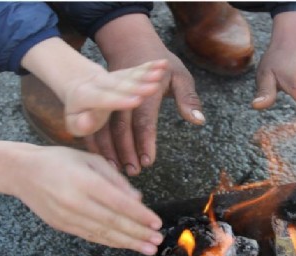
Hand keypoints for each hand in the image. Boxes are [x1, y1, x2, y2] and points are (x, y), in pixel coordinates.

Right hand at [10, 146, 163, 254]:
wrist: (22, 172)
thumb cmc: (59, 160)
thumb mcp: (91, 159)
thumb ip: (116, 179)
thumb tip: (138, 200)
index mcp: (85, 181)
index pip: (119, 203)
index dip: (140, 215)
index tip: (157, 222)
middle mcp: (76, 202)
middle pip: (113, 222)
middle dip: (138, 233)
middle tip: (157, 240)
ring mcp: (67, 217)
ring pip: (103, 233)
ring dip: (128, 243)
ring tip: (147, 248)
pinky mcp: (62, 226)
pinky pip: (91, 236)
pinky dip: (110, 242)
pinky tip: (125, 245)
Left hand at [63, 59, 170, 136]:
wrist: (76, 81)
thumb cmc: (76, 110)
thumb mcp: (71, 121)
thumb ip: (79, 125)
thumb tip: (88, 124)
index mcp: (87, 95)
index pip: (103, 99)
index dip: (119, 100)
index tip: (136, 101)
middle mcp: (101, 83)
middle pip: (121, 85)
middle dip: (138, 86)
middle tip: (154, 87)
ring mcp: (114, 77)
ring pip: (131, 75)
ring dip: (146, 74)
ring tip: (161, 72)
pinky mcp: (124, 73)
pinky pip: (138, 69)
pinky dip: (150, 66)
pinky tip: (163, 64)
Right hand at [90, 14, 203, 175]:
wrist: (133, 44)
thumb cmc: (162, 65)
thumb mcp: (180, 76)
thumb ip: (188, 99)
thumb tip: (198, 120)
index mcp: (146, 88)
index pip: (144, 119)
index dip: (145, 141)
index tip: (147, 161)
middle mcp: (125, 92)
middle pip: (121, 125)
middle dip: (125, 150)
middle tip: (133, 171)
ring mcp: (110, 95)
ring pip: (104, 126)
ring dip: (110, 149)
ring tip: (118, 169)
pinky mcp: (102, 100)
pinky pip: (96, 123)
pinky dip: (98, 141)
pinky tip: (105, 158)